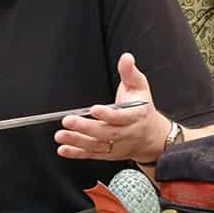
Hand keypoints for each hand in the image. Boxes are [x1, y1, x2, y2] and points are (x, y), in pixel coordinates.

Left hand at [54, 52, 170, 163]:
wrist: (152, 137)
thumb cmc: (142, 109)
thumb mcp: (140, 87)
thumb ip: (129, 73)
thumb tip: (126, 58)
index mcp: (135, 115)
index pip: (121, 117)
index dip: (108, 114)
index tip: (94, 109)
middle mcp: (126, 133)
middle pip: (106, 132)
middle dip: (86, 127)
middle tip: (69, 121)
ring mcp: (116, 145)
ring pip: (97, 145)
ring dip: (77, 141)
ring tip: (61, 136)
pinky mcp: (108, 153)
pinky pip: (91, 154)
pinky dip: (77, 154)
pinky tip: (63, 149)